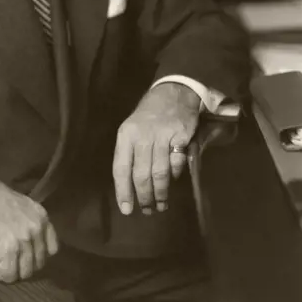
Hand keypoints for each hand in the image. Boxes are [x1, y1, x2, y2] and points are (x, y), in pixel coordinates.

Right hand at [0, 171, 58, 282]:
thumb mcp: (22, 205)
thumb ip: (31, 223)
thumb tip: (31, 244)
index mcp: (42, 217)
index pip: (53, 248)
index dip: (39, 256)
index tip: (26, 256)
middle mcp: (37, 229)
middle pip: (39, 264)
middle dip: (23, 266)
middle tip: (8, 262)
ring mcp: (23, 240)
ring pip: (24, 272)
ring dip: (10, 272)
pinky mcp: (8, 250)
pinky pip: (8, 274)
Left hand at [113, 83, 199, 215]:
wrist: (173, 91)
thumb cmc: (148, 114)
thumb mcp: (131, 128)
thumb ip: (130, 153)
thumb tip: (129, 185)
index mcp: (126, 135)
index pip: (121, 168)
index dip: (123, 191)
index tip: (126, 209)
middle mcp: (142, 136)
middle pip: (141, 174)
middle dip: (144, 196)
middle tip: (147, 210)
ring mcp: (162, 136)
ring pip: (159, 172)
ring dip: (160, 193)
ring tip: (160, 205)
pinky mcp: (180, 136)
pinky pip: (176, 163)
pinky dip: (175, 175)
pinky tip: (173, 182)